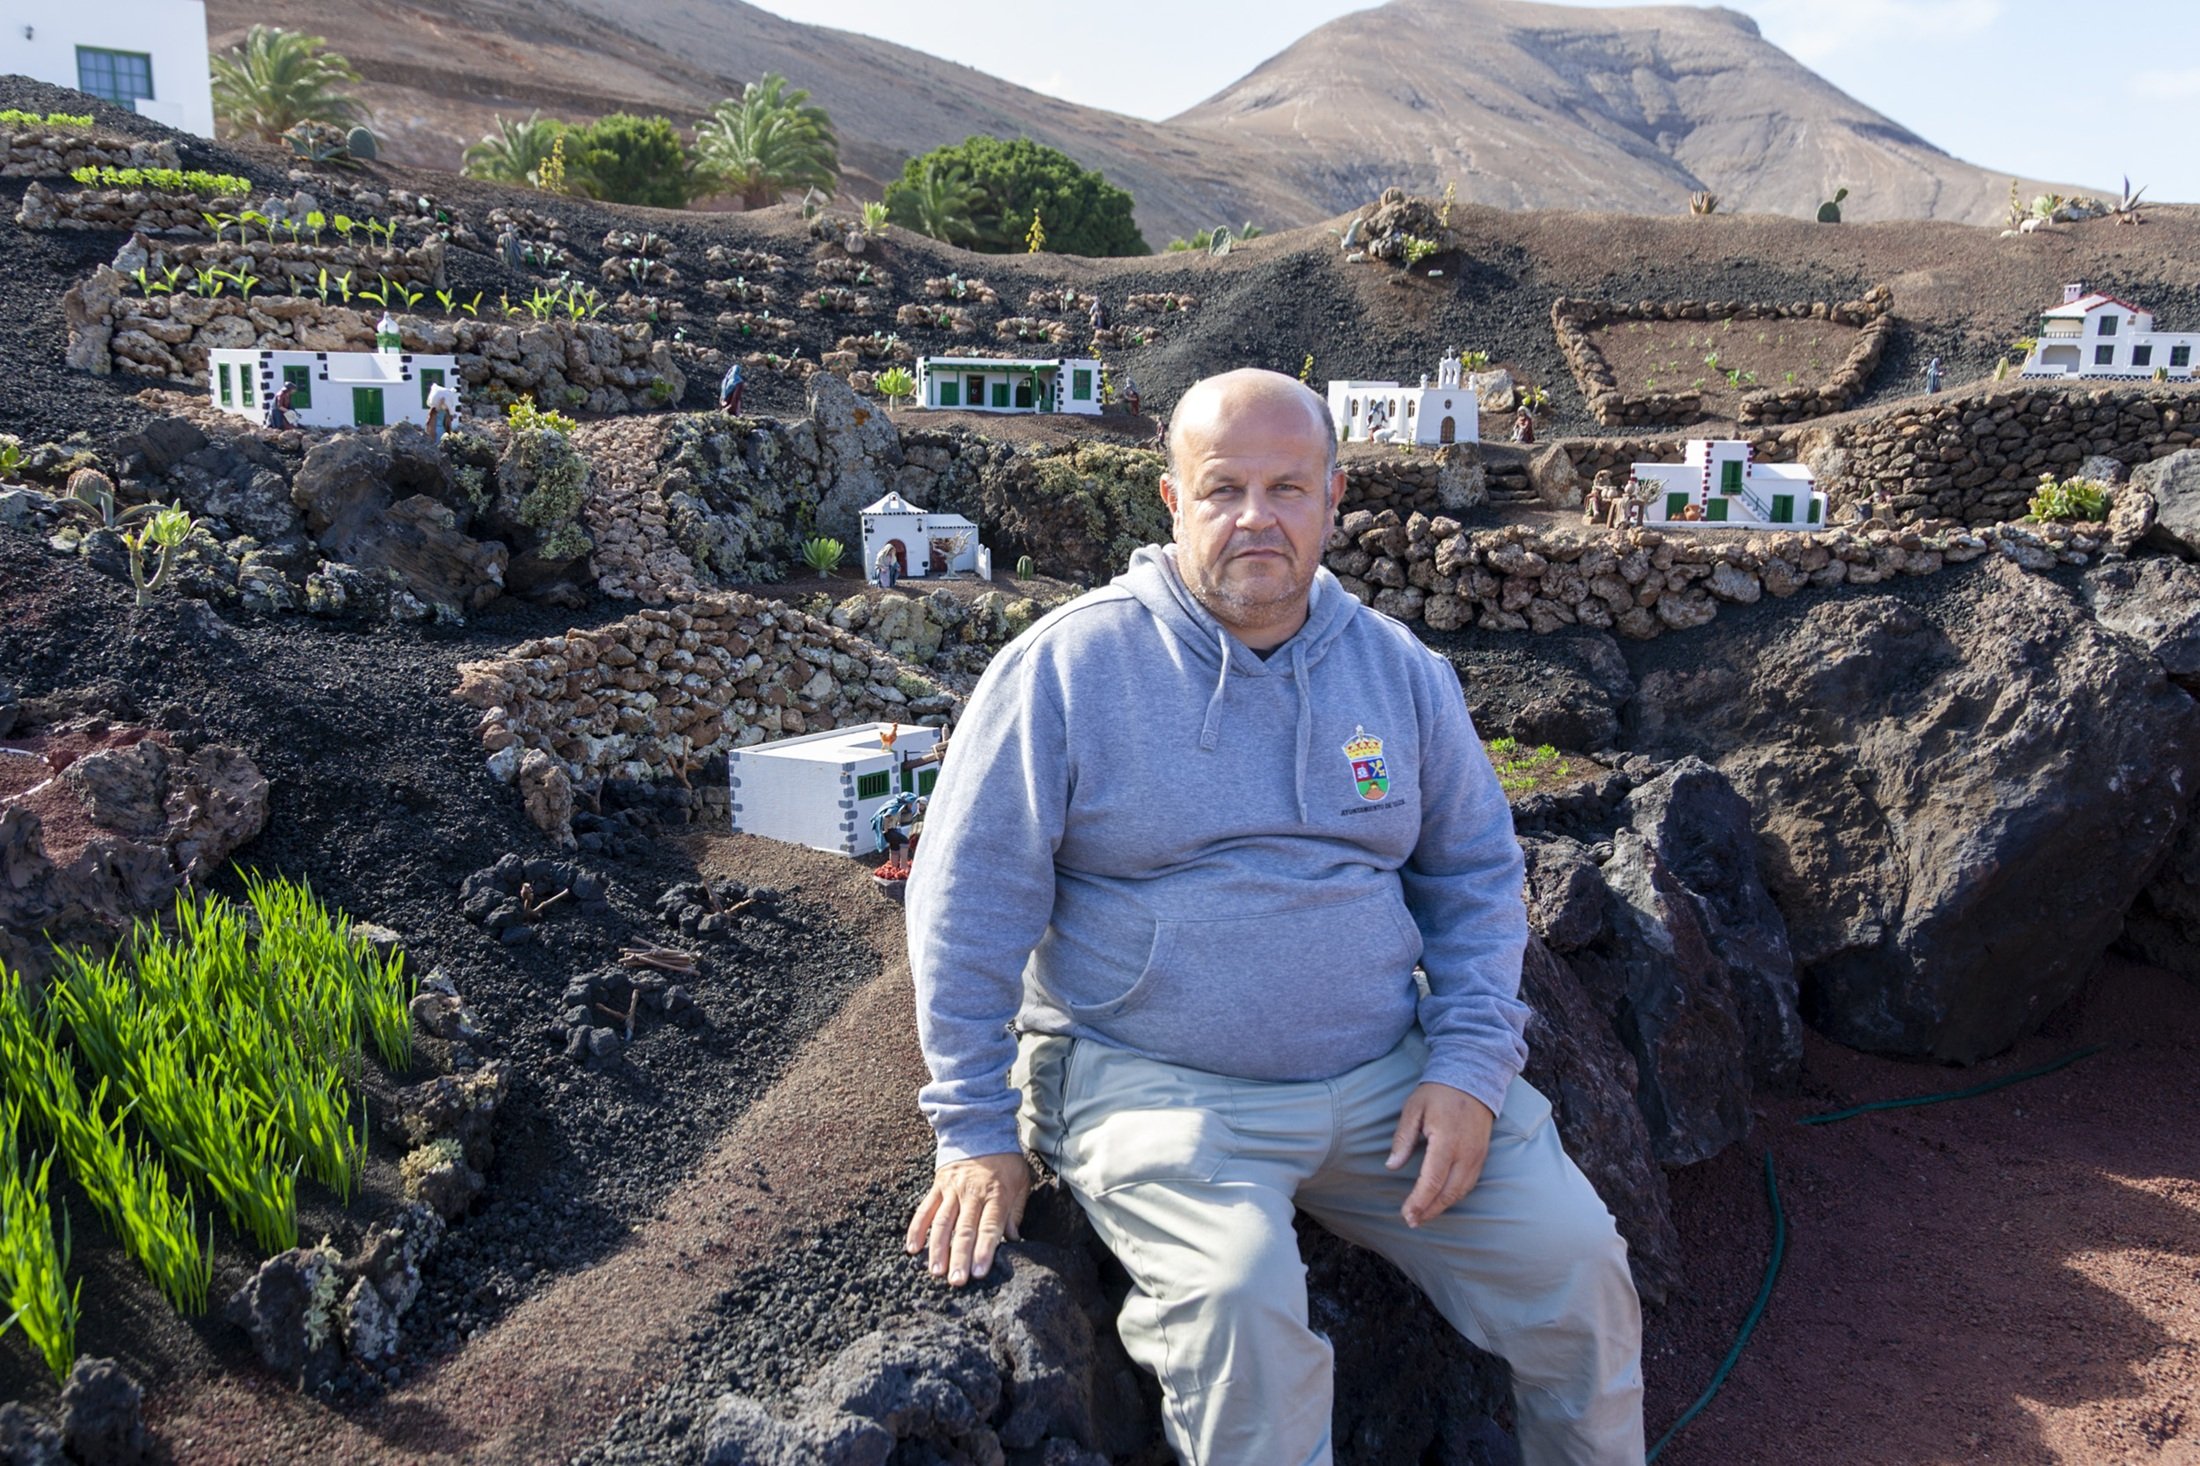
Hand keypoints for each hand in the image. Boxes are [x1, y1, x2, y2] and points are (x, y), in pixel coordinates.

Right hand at [905, 1153, 1030, 1285]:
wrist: (980, 1130)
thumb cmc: (1005, 1161)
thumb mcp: (1021, 1182)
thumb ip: (1016, 1212)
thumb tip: (1014, 1241)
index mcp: (996, 1193)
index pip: (989, 1226)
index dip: (985, 1250)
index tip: (980, 1272)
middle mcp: (972, 1193)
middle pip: (964, 1229)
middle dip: (959, 1256)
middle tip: (956, 1281)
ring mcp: (952, 1189)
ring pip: (943, 1222)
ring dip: (938, 1248)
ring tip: (935, 1271)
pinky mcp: (937, 1187)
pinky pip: (925, 1209)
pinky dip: (917, 1229)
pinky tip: (912, 1248)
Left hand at [1385, 1082, 1495, 1227]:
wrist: (1473, 1078)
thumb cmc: (1438, 1093)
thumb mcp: (1414, 1109)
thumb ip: (1403, 1139)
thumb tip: (1392, 1166)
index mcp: (1446, 1141)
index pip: (1432, 1181)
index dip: (1418, 1202)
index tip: (1406, 1214)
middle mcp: (1465, 1153)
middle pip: (1448, 1193)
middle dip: (1429, 1210)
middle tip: (1411, 1221)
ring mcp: (1477, 1156)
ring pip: (1460, 1191)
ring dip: (1442, 1207)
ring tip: (1423, 1216)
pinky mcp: (1482, 1156)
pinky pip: (1469, 1183)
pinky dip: (1454, 1196)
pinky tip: (1441, 1201)